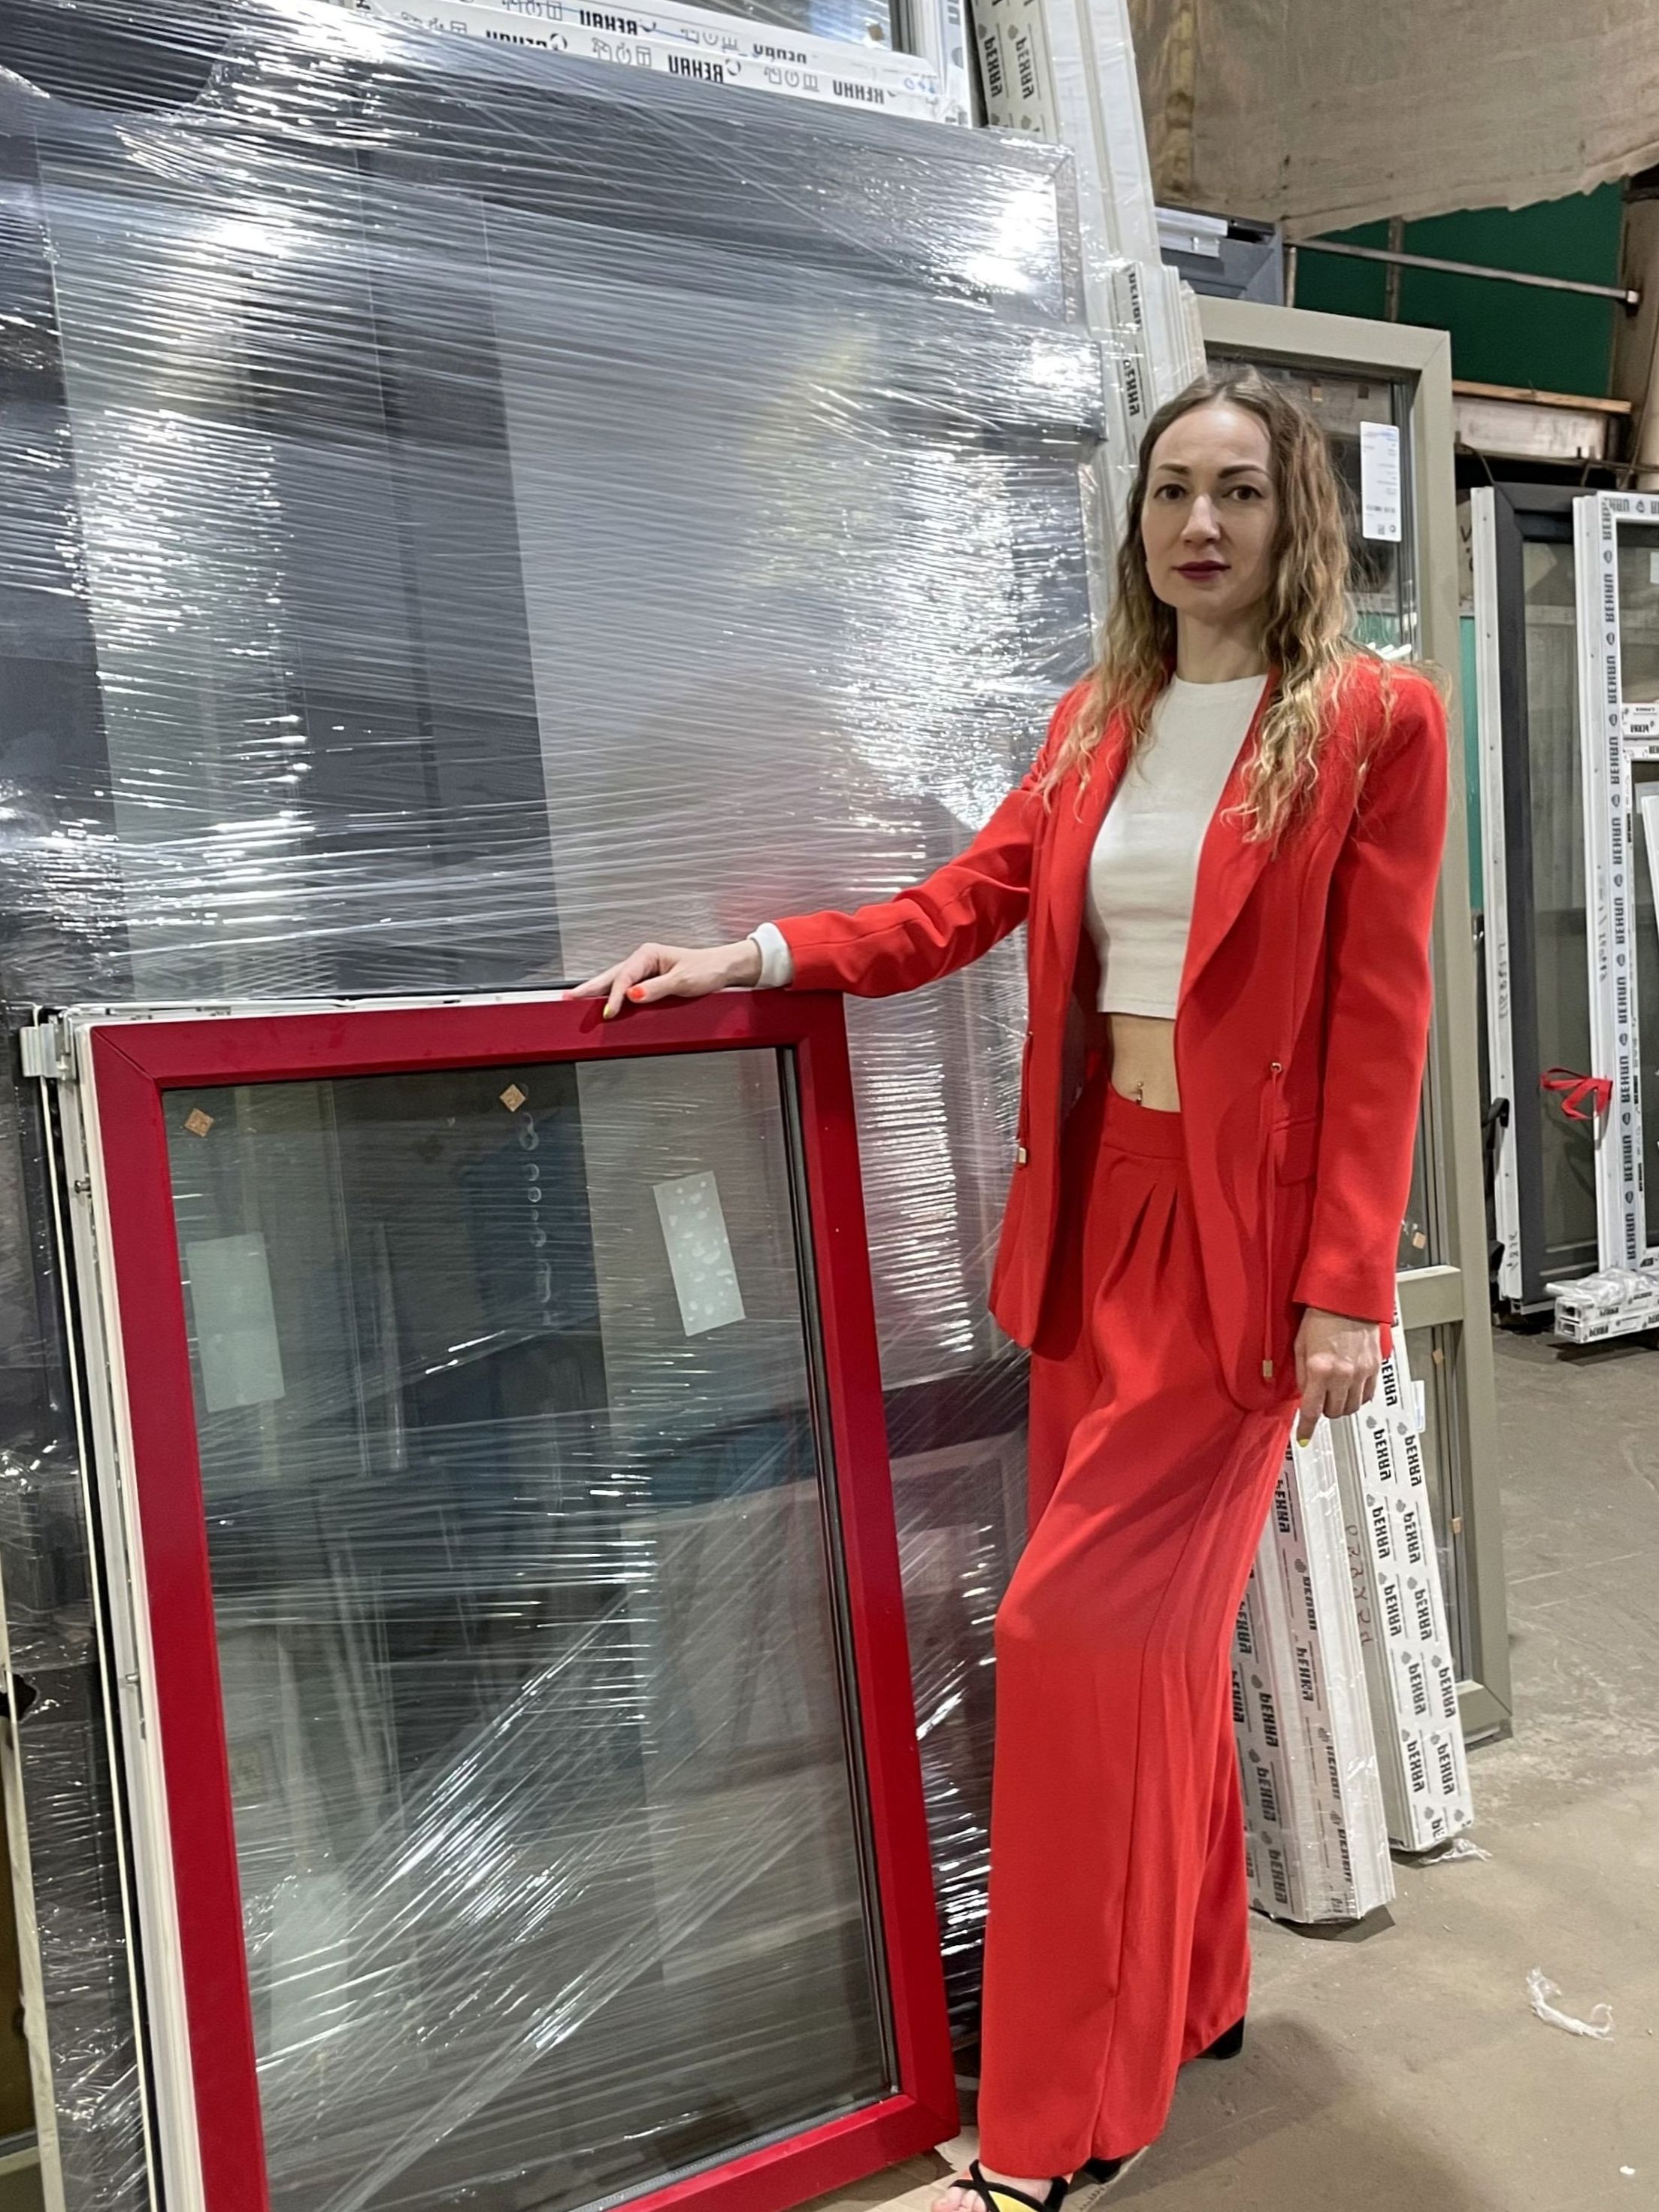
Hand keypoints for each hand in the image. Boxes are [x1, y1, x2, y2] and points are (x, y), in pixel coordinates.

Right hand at [568, 939, 762, 1019]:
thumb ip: (656, 989)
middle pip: (611, 975)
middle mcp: (644, 960)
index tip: (609, 1012)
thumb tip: (632, 996)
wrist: (725, 968)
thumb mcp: (682, 981)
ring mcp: (646, 970)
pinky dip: (612, 994)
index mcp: (648, 954)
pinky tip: (602, 1001)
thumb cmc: (707, 969)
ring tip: (576, 999)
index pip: (624, 977)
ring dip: (597, 991)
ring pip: (615, 981)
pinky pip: (626, 987)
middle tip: (569, 998)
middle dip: (590, 987)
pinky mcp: (650, 980)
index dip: (614, 996)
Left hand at [1293, 1307, 1380, 1442]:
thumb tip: (1305, 1395)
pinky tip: (1350, 1386)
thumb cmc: (1321, 1316)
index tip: (1304, 1437)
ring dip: (1341, 1405)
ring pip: (1352, 1408)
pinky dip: (1357, 1396)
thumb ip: (1302, 1375)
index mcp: (1319, 1368)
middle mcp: (1342, 1374)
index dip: (1306, 1427)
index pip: (1312, 1410)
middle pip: (1334, 1412)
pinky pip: (1367, 1395)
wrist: (1348, 1300)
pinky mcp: (1374, 1368)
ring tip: (1335, 1391)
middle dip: (1324, 1409)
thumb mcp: (1300, 1346)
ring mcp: (1361, 1372)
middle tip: (1320, 1398)